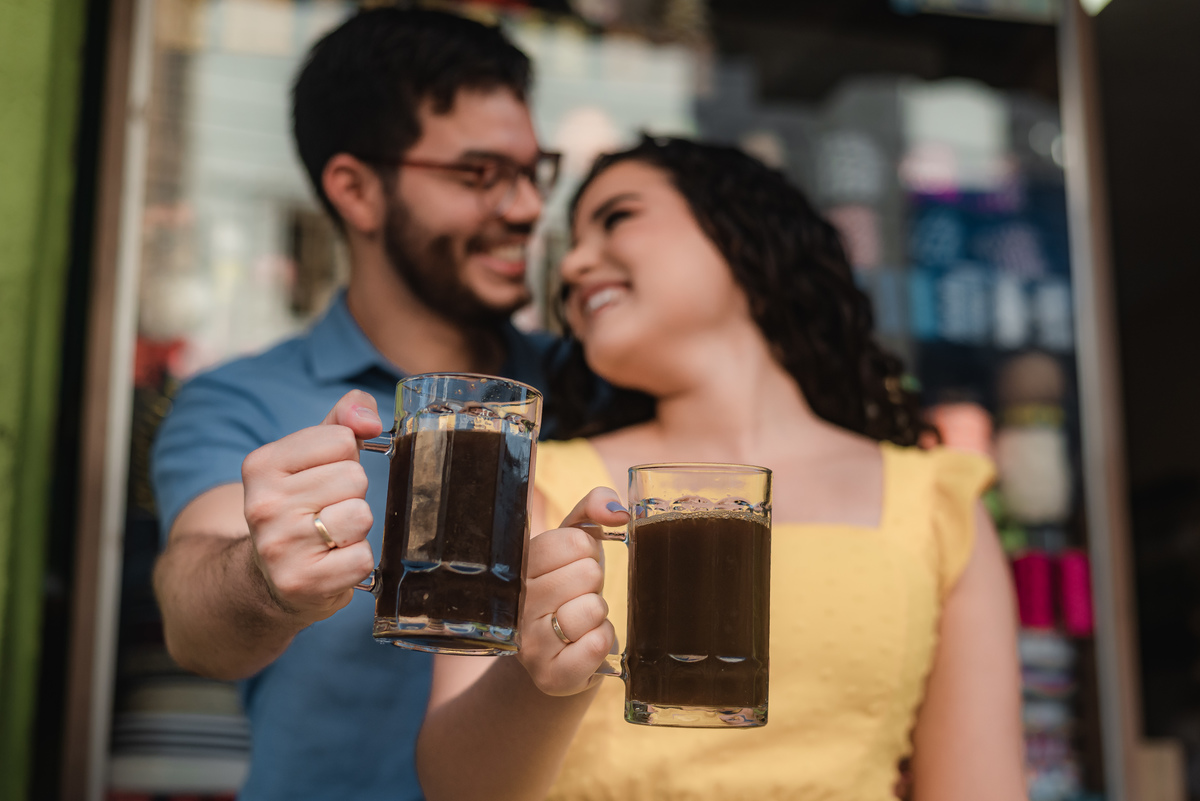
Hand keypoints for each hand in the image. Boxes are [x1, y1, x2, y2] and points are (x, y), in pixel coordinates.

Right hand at [241, 389, 382, 625]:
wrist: (268, 579)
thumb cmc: (302, 506)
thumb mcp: (313, 455)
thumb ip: (344, 419)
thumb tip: (369, 420)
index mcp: (262, 465)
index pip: (342, 439)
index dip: (345, 458)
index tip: (324, 478)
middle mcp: (263, 505)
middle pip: (354, 477)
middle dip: (352, 494)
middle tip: (327, 512)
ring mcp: (279, 547)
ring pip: (360, 515)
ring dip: (357, 527)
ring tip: (332, 536)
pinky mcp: (301, 583)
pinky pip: (361, 558)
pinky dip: (356, 561)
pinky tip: (333, 562)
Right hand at [517, 487, 629, 696]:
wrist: (555, 654)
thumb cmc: (569, 589)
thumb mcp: (575, 542)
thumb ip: (593, 507)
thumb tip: (616, 512)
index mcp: (518, 566)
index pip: (571, 541)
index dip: (586, 551)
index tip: (574, 564)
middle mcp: (516, 604)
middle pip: (586, 573)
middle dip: (593, 584)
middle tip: (577, 595)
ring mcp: (530, 643)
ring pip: (591, 609)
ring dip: (598, 614)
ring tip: (581, 620)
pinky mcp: (550, 675)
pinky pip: (596, 645)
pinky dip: (602, 641)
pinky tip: (585, 644)